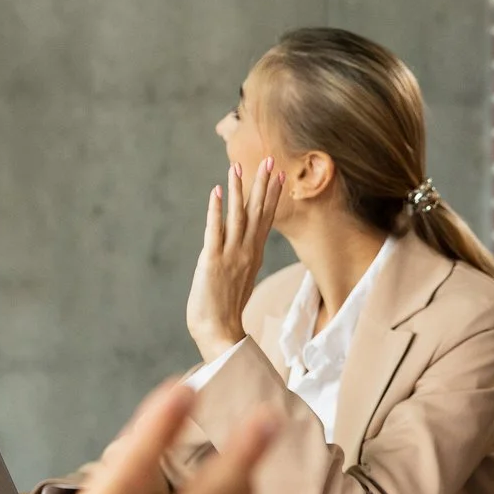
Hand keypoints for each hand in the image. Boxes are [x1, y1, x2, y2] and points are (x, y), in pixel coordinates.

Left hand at [185, 158, 279, 361]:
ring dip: (239, 190)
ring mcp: (231, 256)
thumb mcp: (238, 281)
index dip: (272, 196)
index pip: (266, 220)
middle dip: (263, 185)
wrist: (219, 333)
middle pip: (257, 212)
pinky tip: (217, 192)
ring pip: (238, 216)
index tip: (280, 176)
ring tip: (239, 167)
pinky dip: (216, 210)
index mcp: (254, 256)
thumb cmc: (225, 313)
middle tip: (269, 160)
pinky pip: (215, 231)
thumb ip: (240, 262)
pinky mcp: (213, 261)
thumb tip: (242, 253)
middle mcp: (247, 252)